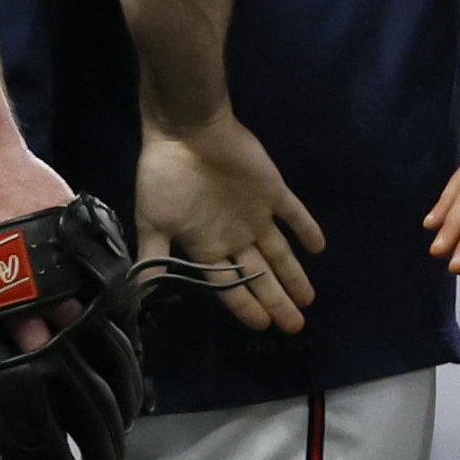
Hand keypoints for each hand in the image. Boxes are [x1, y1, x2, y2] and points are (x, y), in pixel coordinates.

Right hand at [134, 114, 319, 333]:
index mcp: (205, 246)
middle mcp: (233, 235)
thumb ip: (155, 259)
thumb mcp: (152, 222)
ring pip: (279, 252)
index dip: (246, 306)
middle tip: (295, 326)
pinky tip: (318, 248)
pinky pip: (295, 215)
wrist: (187, 133)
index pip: (230, 285)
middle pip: (259, 275)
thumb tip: (141, 297)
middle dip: (276, 301)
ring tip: (308, 300)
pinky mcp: (273, 192)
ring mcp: (255, 215)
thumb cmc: (167, 178)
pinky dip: (307, 230)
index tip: (264, 326)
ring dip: (294, 275)